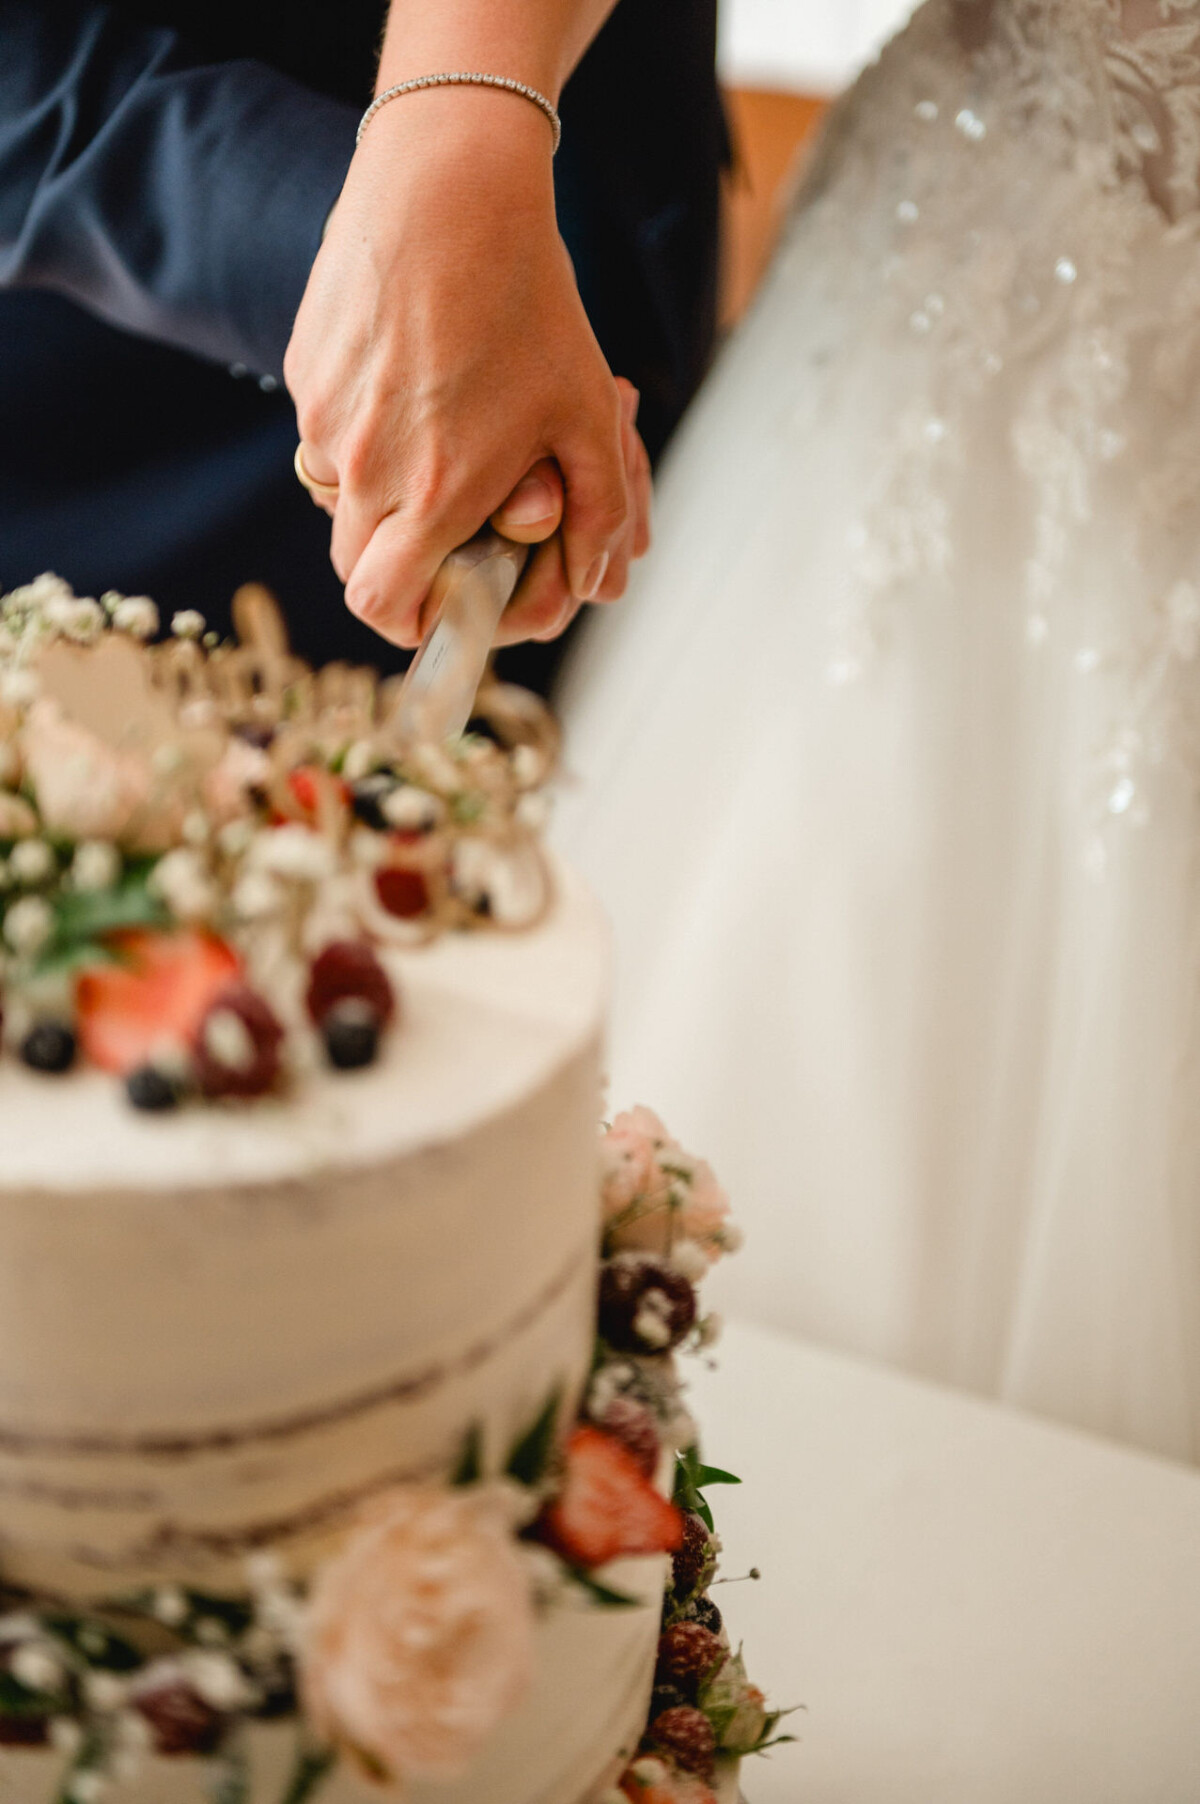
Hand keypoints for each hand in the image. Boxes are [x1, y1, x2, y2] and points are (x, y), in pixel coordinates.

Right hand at [284, 88, 646, 648]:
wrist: (450, 184)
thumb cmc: (529, 300)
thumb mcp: (589, 409)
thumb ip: (601, 511)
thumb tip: (598, 586)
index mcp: (436, 493)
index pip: (385, 605)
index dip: (412, 623)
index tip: (442, 608)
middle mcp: (365, 468)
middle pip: (357, 568)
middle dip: (400, 571)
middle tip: (447, 538)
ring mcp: (324, 419)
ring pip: (339, 499)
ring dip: (381, 498)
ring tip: (435, 442)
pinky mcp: (304, 370)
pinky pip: (324, 434)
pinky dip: (360, 434)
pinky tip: (408, 378)